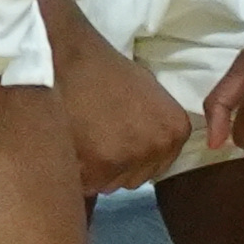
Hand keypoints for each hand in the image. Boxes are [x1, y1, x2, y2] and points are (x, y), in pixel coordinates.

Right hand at [49, 28, 195, 193]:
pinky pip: (86, 184)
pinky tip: (69, 148)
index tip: (115, 143)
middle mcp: (158, 147)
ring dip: (94, 172)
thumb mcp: (148, 94)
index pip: (158, 166)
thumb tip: (150, 145)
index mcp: (175, 131)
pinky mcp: (98, 167)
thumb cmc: (105, 72)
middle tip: (94, 142)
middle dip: (115, 167)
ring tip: (81, 143)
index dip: (133, 158)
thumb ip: (156, 124)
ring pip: (110, 184)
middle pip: (135, 178)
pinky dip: (75, 172)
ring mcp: (129, 159)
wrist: (68, 59)